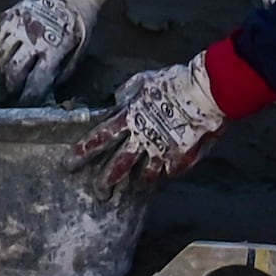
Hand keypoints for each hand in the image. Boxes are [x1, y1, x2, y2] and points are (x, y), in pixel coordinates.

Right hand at [0, 0, 117, 103]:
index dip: (29, 96)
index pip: (35, 82)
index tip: (26, 102)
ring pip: (1, 55)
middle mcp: (31, 41)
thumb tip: (53, 86)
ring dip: (3, 67)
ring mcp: (18, 27)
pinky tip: (5, 51)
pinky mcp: (9, 15)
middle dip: (12, 85)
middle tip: (14, 90)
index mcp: (52, 51)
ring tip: (8, 72)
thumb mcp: (81, 48)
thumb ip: (66, 69)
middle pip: (13, 71)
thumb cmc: (79, 20)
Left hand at [72, 56, 223, 195]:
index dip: (83, 151)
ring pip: (144, 175)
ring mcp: (162, 150)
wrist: (205, 92)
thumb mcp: (143, 81)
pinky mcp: (181, 158)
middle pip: (118, 165)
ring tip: (133, 192)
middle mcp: (142, 138)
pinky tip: (162, 178)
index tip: (70, 163)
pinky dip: (164, 175)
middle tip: (99, 193)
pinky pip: (169, 172)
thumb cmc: (173, 82)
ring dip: (137, 185)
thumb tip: (117, 100)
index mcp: (129, 118)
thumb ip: (127, 93)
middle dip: (106, 181)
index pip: (100, 137)